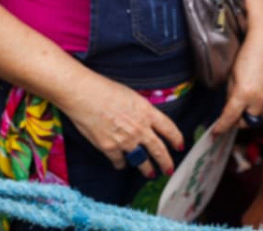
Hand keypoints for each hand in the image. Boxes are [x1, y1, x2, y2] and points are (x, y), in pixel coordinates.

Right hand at [60, 72, 185, 178]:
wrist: (83, 94)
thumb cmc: (104, 89)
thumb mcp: (131, 95)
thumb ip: (140, 110)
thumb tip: (145, 120)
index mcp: (147, 112)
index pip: (169, 128)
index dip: (176, 138)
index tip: (180, 146)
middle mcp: (139, 128)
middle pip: (159, 150)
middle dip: (166, 162)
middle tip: (169, 170)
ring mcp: (125, 140)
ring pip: (141, 160)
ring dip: (146, 169)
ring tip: (150, 173)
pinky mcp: (109, 148)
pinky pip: (119, 161)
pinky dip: (121, 164)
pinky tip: (121, 164)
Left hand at [211, 19, 262, 134]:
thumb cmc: (247, 53)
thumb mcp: (232, 74)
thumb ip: (230, 94)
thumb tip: (229, 108)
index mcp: (244, 93)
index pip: (230, 118)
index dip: (221, 127)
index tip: (215, 133)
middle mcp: (260, 99)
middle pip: (246, 123)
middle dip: (237, 121)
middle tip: (230, 115)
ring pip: (258, 118)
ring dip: (249, 115)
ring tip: (244, 103)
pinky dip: (260, 108)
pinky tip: (256, 96)